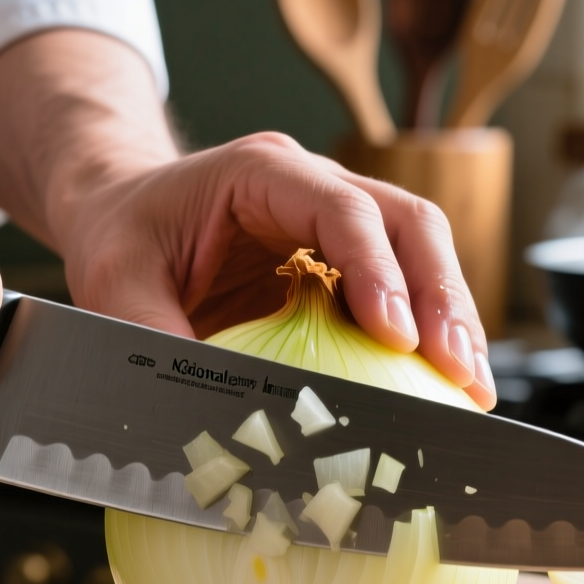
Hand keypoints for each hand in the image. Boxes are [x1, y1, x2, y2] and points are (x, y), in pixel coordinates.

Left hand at [0, 30, 495, 408]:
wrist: (119, 209)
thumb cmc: (119, 234)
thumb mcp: (114, 281)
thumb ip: (152, 336)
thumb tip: (197, 411)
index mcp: (261, 171)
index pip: (342, 209)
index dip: (378, 269)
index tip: (399, 336)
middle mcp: (312, 185)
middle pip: (407, 222)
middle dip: (442, 295)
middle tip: (459, 369)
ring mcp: (336, 218)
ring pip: (421, 250)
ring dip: (451, 317)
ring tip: (470, 386)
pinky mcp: (344, 261)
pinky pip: (403, 286)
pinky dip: (428, 333)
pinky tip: (443, 386)